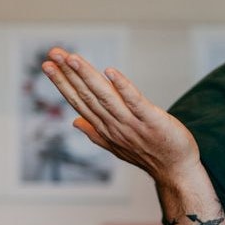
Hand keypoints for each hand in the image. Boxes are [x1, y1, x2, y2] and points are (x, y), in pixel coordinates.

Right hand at [40, 47, 201, 184]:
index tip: (47, 64)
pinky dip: (122, 87)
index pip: (79, 102)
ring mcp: (132, 124)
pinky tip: (111, 72)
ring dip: (87, 76)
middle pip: (87, 96)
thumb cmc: (150, 155)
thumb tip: (75, 121)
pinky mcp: (152, 121)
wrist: (176, 171)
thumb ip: (96, 132)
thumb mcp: (117, 145)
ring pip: (105, 97)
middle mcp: (114, 125)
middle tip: (52, 53)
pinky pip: (135, 102)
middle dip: (68, 74)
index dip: (63, 83)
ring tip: (72, 58)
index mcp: (105, 128)